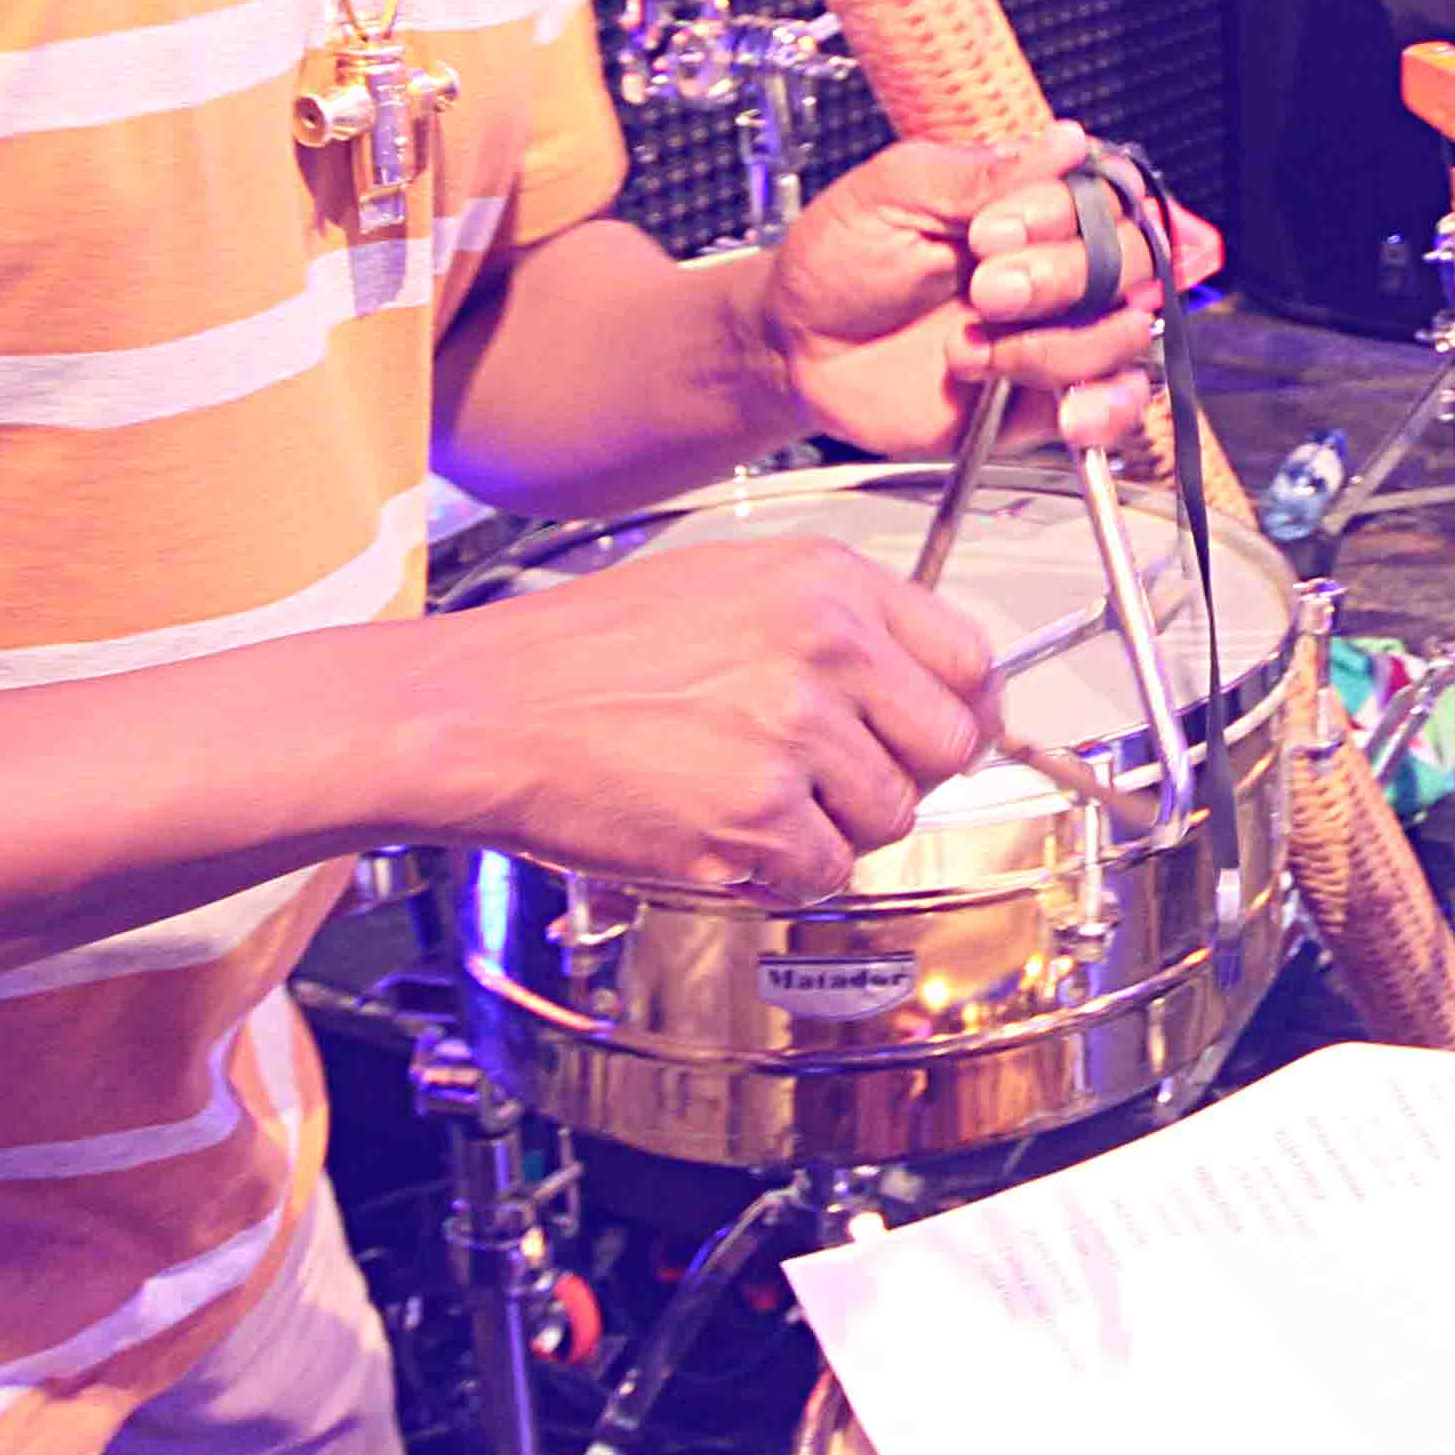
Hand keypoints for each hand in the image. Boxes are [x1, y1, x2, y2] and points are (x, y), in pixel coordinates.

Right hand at [428, 533, 996, 897]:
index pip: (968, 657)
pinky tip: (720, 829)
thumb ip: (832, 620)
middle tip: (838, 779)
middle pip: (949, 745)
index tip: (945, 732)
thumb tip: (912, 674)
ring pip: (890, 817)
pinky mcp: (756, 818)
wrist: (485, 711)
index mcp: (825, 582)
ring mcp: (794, 736)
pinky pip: (823, 872)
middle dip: (903, 775)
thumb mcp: (725, 583)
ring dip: (833, 826)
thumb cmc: (582, 653)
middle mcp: (824, 649)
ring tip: (751, 795)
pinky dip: (779, 871)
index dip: (962, 709)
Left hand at [753, 124, 1217, 460]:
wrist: (794, 346)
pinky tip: (1066, 409)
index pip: (1109, 195)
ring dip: (1055, 346)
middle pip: (1130, 263)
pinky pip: (1110, 407)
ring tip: (975, 347)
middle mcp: (1054, 266)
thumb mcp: (895, 192)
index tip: (991, 230)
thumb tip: (1068, 142)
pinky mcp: (1039, 401)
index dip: (1067, 215)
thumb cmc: (837, 258)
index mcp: (1030, 204)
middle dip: (1060, 278)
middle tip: (984, 287)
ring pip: (1122, 336)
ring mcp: (1052, 334)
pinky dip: (1104, 408)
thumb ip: (983, 174)